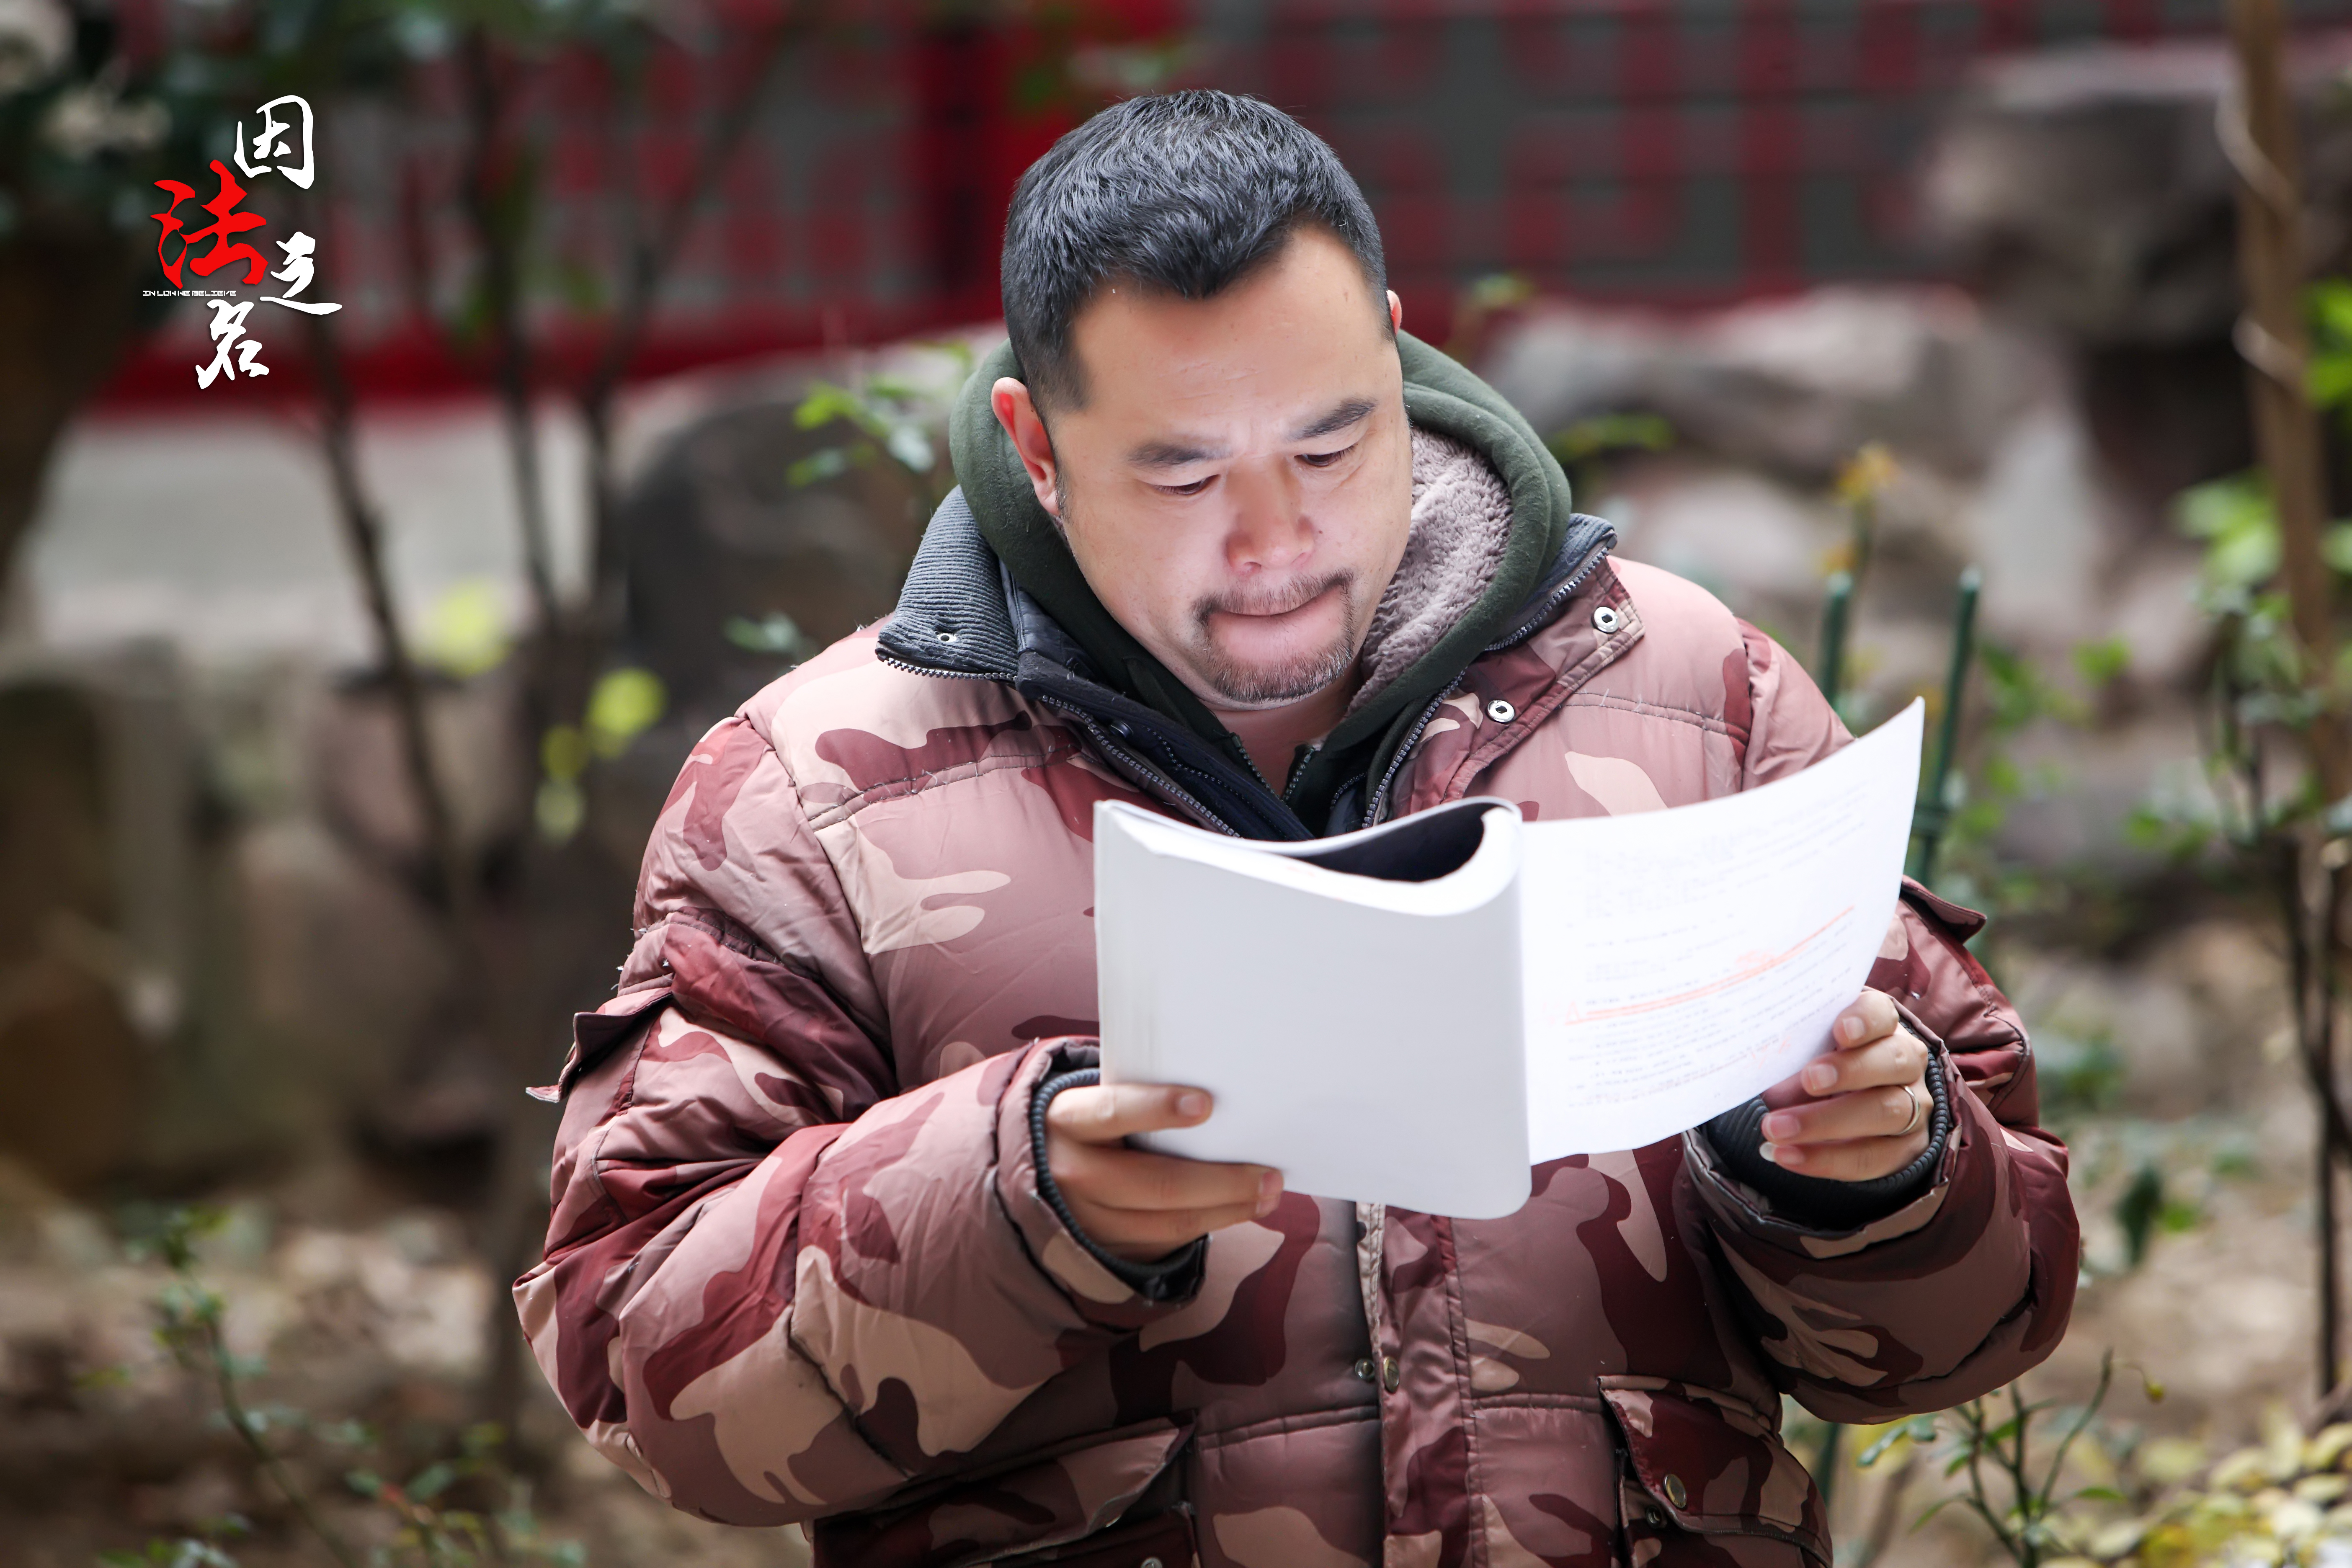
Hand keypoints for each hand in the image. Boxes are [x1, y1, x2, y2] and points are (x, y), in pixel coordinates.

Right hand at [1043, 1083, 1282, 1262]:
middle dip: (1220, 1181)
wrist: (1042, 1167)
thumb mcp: (1095, 1099)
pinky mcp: (1104, 1247)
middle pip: (1154, 1183)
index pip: (1112, 1111)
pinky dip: (1207, 1226)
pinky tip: (1237, 1211)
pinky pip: (1164, 1241)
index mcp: (1068, 1120)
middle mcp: (1071, 1173)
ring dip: (1226, 1210)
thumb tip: (1217, 1101)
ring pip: (1166, 1221)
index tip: (1207, 1104)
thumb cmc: (1091, 1121)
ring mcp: (1086, 1218)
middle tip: (1269, 1174)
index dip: (1157, 1108)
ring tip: (1268, 1195)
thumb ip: (1138, 1095)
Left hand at [1755, 988, 1932, 1181]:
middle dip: (1850, 1071)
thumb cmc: (1817, 1066)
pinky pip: (1875, 1157)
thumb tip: (1771, 1086)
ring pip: (1889, 1111)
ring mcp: (1915, 1105)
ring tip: (1777, 1129)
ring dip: (1828, 1123)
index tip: (1840, 1030)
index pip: (1882, 1013)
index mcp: (1881, 1026)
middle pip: (1894, 1060)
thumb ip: (1792, 1059)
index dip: (1865, 1019)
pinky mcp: (1907, 1148)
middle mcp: (1906, 1062)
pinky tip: (1789, 1156)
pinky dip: (1828, 1159)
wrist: (1845, 1112)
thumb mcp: (1803, 1054)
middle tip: (1809, 1080)